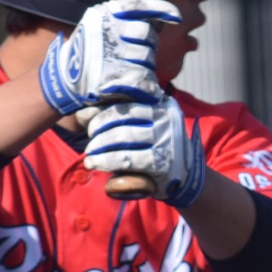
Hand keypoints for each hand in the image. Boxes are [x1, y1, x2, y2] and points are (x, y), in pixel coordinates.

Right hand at [37, 0, 179, 115]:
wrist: (64, 80)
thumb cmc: (89, 53)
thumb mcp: (100, 27)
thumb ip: (125, 22)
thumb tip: (160, 22)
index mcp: (105, 15)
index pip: (138, 6)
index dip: (161, 9)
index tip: (177, 17)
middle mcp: (108, 30)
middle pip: (147, 36)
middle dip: (148, 47)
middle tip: (136, 56)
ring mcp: (110, 54)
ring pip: (147, 60)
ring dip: (145, 68)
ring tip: (130, 72)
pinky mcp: (112, 78)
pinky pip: (143, 81)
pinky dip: (147, 87)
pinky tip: (145, 90)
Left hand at [83, 97, 206, 207]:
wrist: (186, 178)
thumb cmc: (157, 148)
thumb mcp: (147, 125)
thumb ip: (123, 116)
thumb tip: (85, 110)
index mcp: (162, 103)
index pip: (131, 94)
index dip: (108, 98)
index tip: (90, 107)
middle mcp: (166, 117)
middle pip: (123, 115)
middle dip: (99, 125)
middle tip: (89, 138)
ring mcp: (166, 139)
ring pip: (123, 137)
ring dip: (99, 145)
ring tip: (89, 154)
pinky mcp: (163, 162)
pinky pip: (128, 159)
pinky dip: (107, 160)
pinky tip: (95, 163)